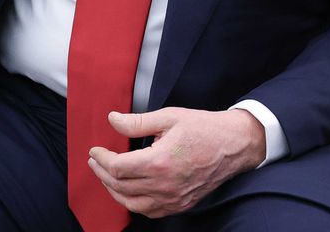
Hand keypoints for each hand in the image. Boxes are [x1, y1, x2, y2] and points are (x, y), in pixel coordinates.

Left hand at [87, 107, 266, 218]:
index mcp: (160, 162)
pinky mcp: (182, 204)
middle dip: (102, 173)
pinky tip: (128, 191)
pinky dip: (134, 203)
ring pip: (133, 204)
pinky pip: (151, 211)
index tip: (95, 150)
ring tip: (106, 176)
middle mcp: (165, 185)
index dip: (101, 159)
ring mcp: (174, 198)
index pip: (117, 168)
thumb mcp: (168, 117)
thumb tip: (112, 120)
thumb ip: (137, 122)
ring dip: (114, 191)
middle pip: (121, 186)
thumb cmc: (203, 129)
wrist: (235, 145)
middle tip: (95, 161)